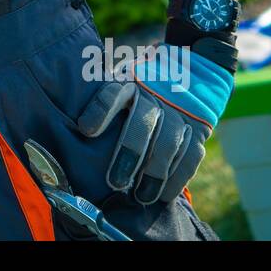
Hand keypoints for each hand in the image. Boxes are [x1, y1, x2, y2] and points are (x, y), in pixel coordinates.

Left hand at [74, 46, 233, 204]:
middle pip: (143, 121)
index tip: (86, 130)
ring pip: (169, 142)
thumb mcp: (121, 82)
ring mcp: (179, 113)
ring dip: (154, 173)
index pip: (114, 93)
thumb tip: (72, 127)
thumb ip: (100, 99)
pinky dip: (178, 177)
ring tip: (141, 196)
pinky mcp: (198, 130)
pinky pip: (191, 155)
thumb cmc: (141, 88)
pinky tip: (165, 195)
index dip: (101, 110)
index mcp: (130, 83)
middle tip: (116, 182)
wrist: (192, 74)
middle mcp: (155, 96)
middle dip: (130, 152)